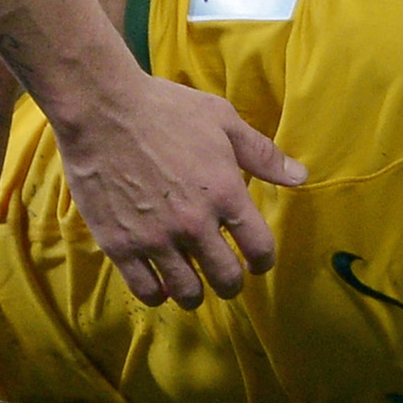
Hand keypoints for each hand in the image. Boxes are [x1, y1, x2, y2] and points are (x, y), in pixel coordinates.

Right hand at [53, 72, 306, 307]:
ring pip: (188, 292)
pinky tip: (160, 280)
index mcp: (225, 193)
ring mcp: (155, 238)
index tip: (255, 261)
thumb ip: (262, 154)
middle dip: (230, 283)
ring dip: (195, 292)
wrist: (101, 109)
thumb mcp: (222, 120)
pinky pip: (147, 291)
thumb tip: (301, 177)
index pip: (260, 248)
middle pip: (226, 279)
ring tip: (192, 283)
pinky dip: (158, 293)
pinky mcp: (120, 245)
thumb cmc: (165, 109)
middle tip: (224, 276)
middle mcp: (194, 223)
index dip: (262, 261)